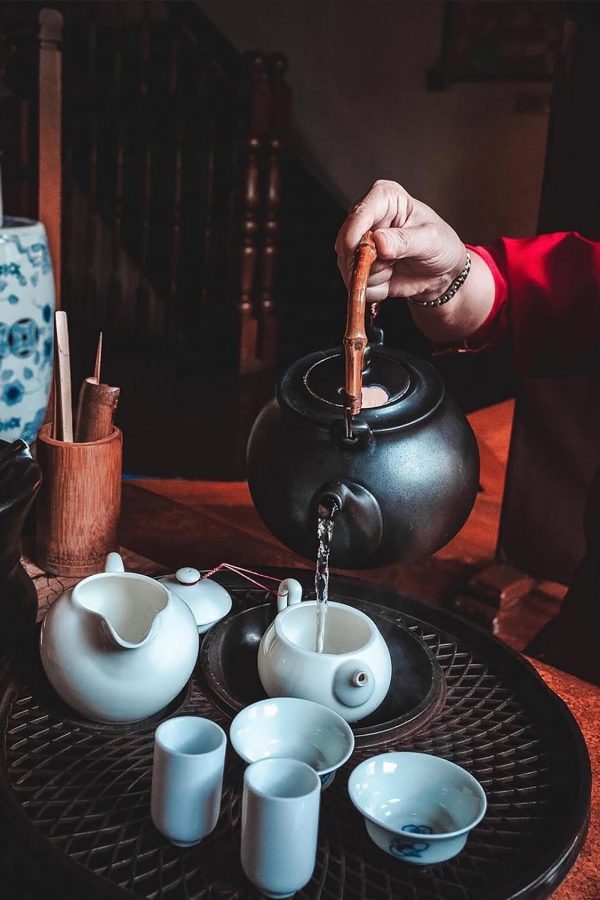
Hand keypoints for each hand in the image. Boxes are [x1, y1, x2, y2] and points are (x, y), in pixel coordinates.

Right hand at [335, 180, 466, 302]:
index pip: (359, 212)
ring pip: (349, 266)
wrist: (442, 272)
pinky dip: (374, 288)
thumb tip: (378, 241)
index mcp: (385, 198)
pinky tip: (390, 277)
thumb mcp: (431, 240)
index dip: (355, 235)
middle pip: (347, 243)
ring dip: (373, 277)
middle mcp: (367, 217)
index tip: (365, 254)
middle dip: (367, 261)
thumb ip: (405, 240)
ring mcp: (359, 242)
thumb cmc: (441, 246)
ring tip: (395, 267)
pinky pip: (355, 284)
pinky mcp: (357, 265)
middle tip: (393, 263)